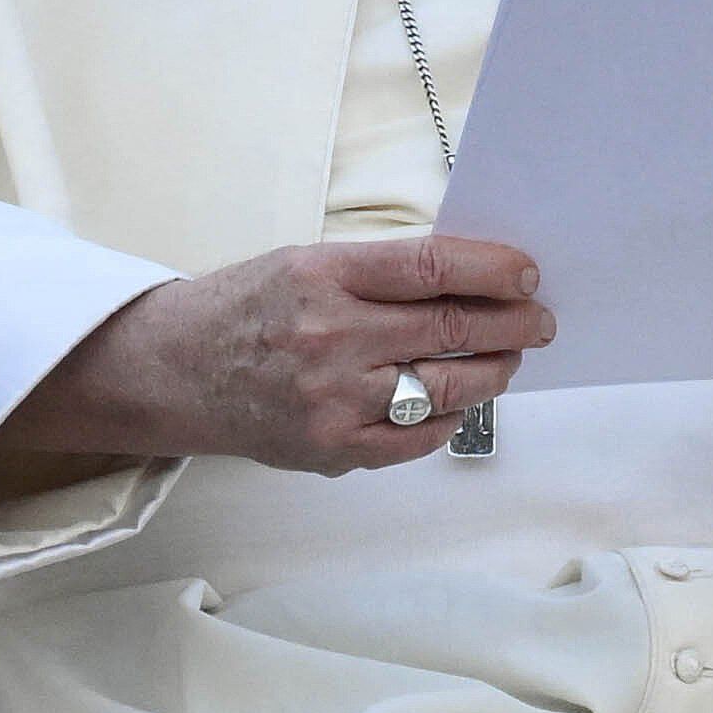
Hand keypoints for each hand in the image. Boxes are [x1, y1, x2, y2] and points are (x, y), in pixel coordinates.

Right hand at [0, 234, 550, 487]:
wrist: (172, 371)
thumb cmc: (244, 309)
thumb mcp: (303, 263)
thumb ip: (381, 273)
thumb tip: (473, 280)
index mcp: (322, 275)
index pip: (433, 267)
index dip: (494, 270)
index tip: (529, 274)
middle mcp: (329, 337)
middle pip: (451, 330)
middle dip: (513, 325)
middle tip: (540, 322)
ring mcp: (332, 401)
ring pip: (446, 388)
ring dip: (492, 372)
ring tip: (507, 359)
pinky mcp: (332, 449)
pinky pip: (418, 438)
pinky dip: (451, 418)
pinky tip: (461, 401)